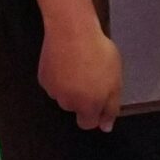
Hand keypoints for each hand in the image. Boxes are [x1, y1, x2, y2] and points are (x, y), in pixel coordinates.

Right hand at [37, 15, 122, 131]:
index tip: (100, 99)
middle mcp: (68, 102)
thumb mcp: (116, 81)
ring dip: (70, 87)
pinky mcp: (43, 78)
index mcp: (88, 105)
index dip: (95, 114)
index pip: (88, 124)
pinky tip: (66, 63)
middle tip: (92, 77)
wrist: (71, 32)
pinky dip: (59, 77)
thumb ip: (111, 108)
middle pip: (75, 108)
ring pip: (63, 95)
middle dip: (82, 98)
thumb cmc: (98, 54)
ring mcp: (53, 91)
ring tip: (79, 66)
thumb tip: (104, 127)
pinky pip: (53, 84)